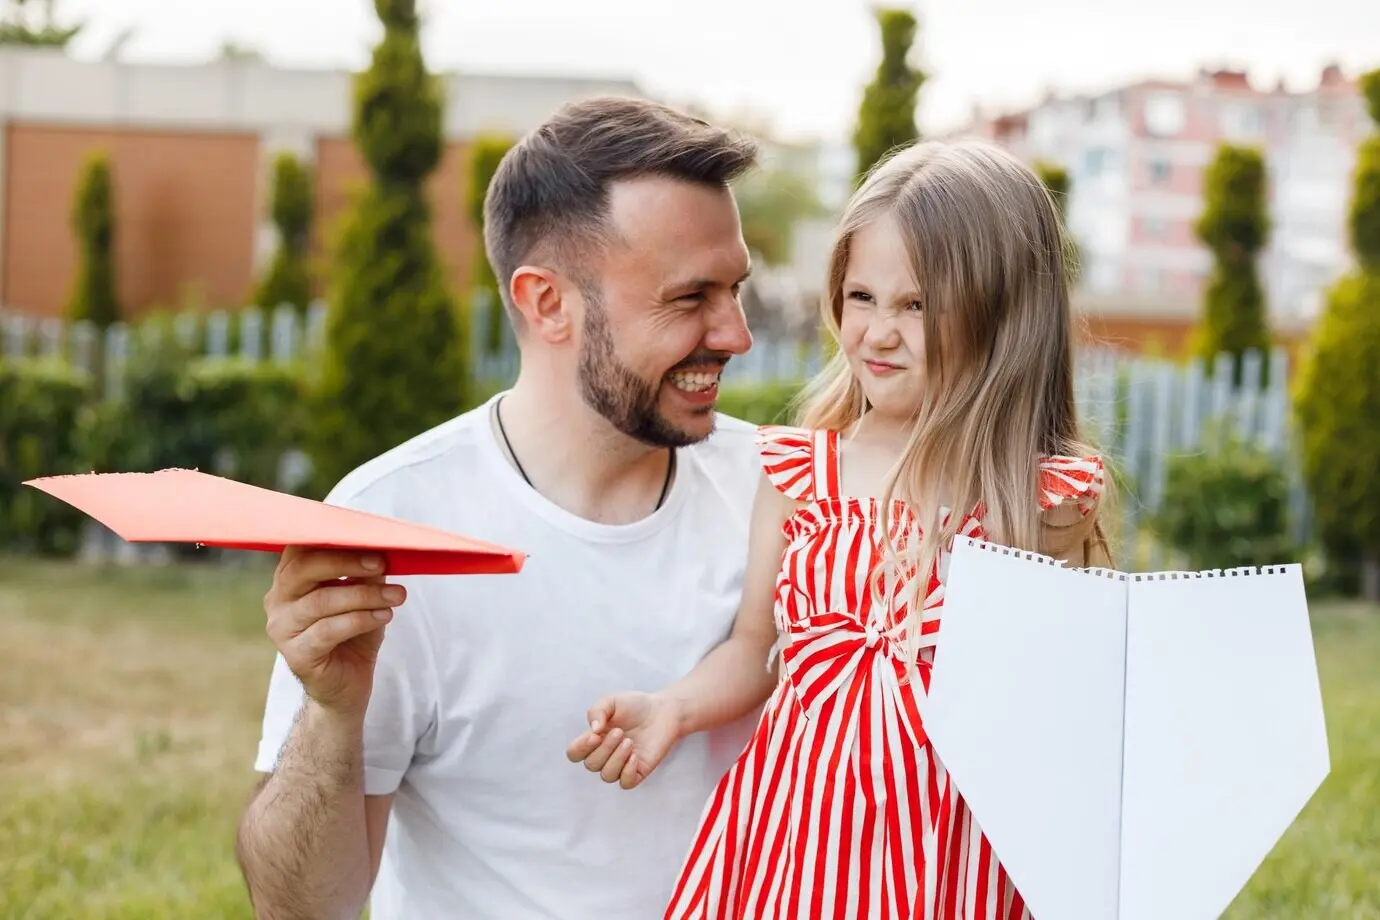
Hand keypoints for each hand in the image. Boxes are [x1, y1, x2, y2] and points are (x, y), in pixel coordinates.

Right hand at [263, 547, 406, 716]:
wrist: (349, 684)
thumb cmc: (354, 632)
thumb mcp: (363, 595)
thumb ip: (365, 571)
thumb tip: (381, 544)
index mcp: (290, 578)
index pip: (300, 547)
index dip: (331, 538)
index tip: (367, 536)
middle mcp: (278, 599)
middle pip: (304, 569)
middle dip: (347, 563)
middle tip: (382, 563)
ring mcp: (282, 629)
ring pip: (321, 601)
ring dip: (364, 595)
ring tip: (396, 595)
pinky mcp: (295, 655)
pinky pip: (328, 631)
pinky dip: (360, 620)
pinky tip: (384, 616)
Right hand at [565, 692, 682, 789]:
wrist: (662, 711)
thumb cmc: (635, 706)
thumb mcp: (612, 701)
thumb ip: (596, 711)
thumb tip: (593, 730)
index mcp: (594, 739)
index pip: (574, 754)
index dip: (580, 748)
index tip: (595, 735)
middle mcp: (604, 755)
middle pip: (591, 765)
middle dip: (604, 749)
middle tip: (620, 732)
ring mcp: (621, 765)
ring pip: (607, 775)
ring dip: (616, 759)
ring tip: (629, 742)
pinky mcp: (638, 771)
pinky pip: (626, 783)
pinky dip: (628, 772)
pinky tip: (635, 756)